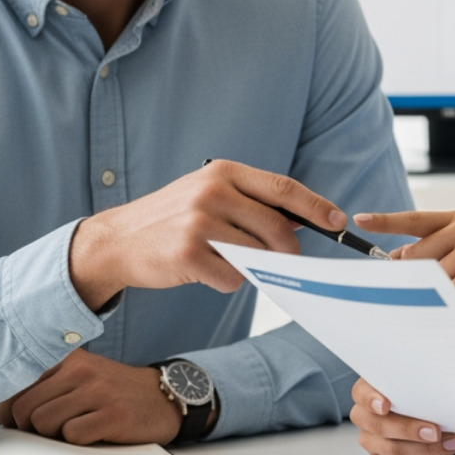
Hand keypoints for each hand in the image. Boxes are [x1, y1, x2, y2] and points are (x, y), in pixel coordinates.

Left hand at [0, 349, 182, 444]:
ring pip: (43, 422)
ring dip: (50, 437)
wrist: (165, 397)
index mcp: (67, 359)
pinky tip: (91, 435)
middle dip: (25, 428)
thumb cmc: (113, 394)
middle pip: (22, 408)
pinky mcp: (112, 414)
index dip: (1, 409)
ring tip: (70, 432)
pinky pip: (72, 435)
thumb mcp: (76, 382)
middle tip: (44, 432)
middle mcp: (80, 370)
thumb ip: (35, 391)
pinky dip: (75, 442)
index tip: (4, 420)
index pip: (14, 382)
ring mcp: (97, 391)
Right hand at [69, 159, 348, 309]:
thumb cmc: (171, 219)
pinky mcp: (187, 254)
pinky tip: (204, 271)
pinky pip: (232, 278)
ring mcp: (198, 222)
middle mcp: (212, 192)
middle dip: (289, 251)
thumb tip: (304, 221)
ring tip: (224, 259)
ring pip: (257, 256)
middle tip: (286, 262)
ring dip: (251, 267)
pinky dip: (226, 282)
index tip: (337, 222)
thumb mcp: (208, 193)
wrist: (117, 240)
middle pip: (278, 228)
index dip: (316, 207)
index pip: (283, 188)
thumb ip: (251, 201)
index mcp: (223, 172)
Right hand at [349, 377, 454, 454]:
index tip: (385, 405)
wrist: (424, 407)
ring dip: (424, 448)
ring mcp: (370, 438)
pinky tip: (442, 451)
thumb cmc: (419, 389)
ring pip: (390, 450)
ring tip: (450, 442)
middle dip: (409, 430)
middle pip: (378, 426)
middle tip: (435, 431)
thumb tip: (443, 381)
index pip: (361, 393)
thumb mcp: (420, 377)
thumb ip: (422, 378)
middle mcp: (364, 415)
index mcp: (368, 390)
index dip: (371, 400)